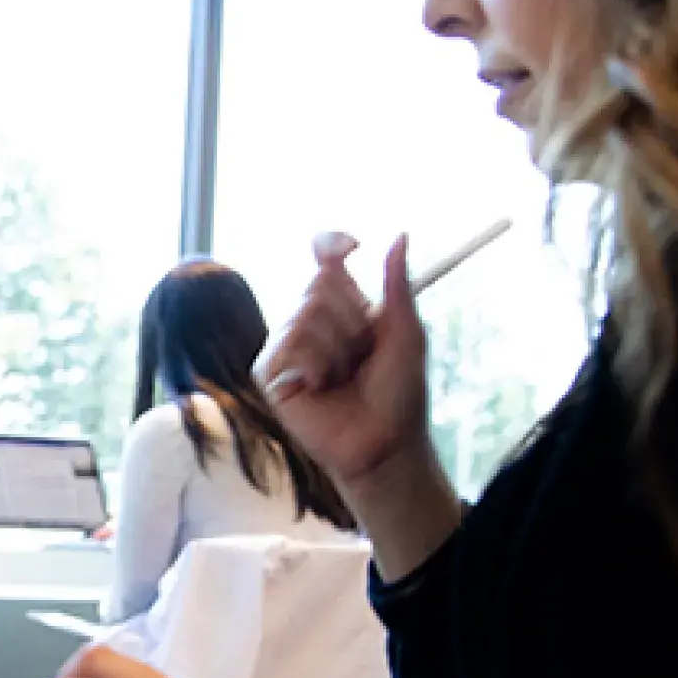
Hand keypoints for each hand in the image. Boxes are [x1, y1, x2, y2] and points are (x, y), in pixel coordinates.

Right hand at [255, 232, 434, 490]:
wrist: (385, 441)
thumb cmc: (399, 394)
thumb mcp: (407, 334)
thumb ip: (397, 285)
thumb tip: (400, 236)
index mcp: (344, 305)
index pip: (327, 259)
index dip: (332, 245)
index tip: (352, 245)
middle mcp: (311, 319)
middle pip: (319, 284)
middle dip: (352, 319)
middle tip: (363, 354)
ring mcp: (288, 345)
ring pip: (304, 315)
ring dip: (337, 349)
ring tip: (344, 377)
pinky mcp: (270, 373)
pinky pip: (289, 346)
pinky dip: (313, 365)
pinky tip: (321, 386)